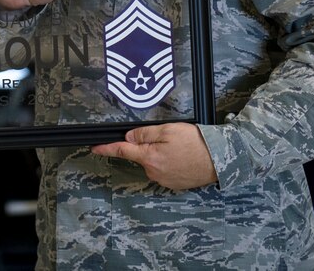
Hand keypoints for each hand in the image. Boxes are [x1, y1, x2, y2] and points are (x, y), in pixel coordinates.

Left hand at [91, 122, 217, 190]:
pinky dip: (170, 162)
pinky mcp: (174, 183)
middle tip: (169, 138)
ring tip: (180, 147)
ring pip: (153, 162)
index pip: (122, 151)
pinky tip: (182, 156)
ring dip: (161, 154)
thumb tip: (128, 137)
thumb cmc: (196, 143)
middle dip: (149, 146)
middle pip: (141, 155)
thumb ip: (145, 134)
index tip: (94, 148)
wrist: (220, 159)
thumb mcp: (168, 130)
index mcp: (150, 157)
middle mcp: (154, 172)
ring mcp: (164, 179)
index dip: (107, 148)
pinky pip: (164, 169)